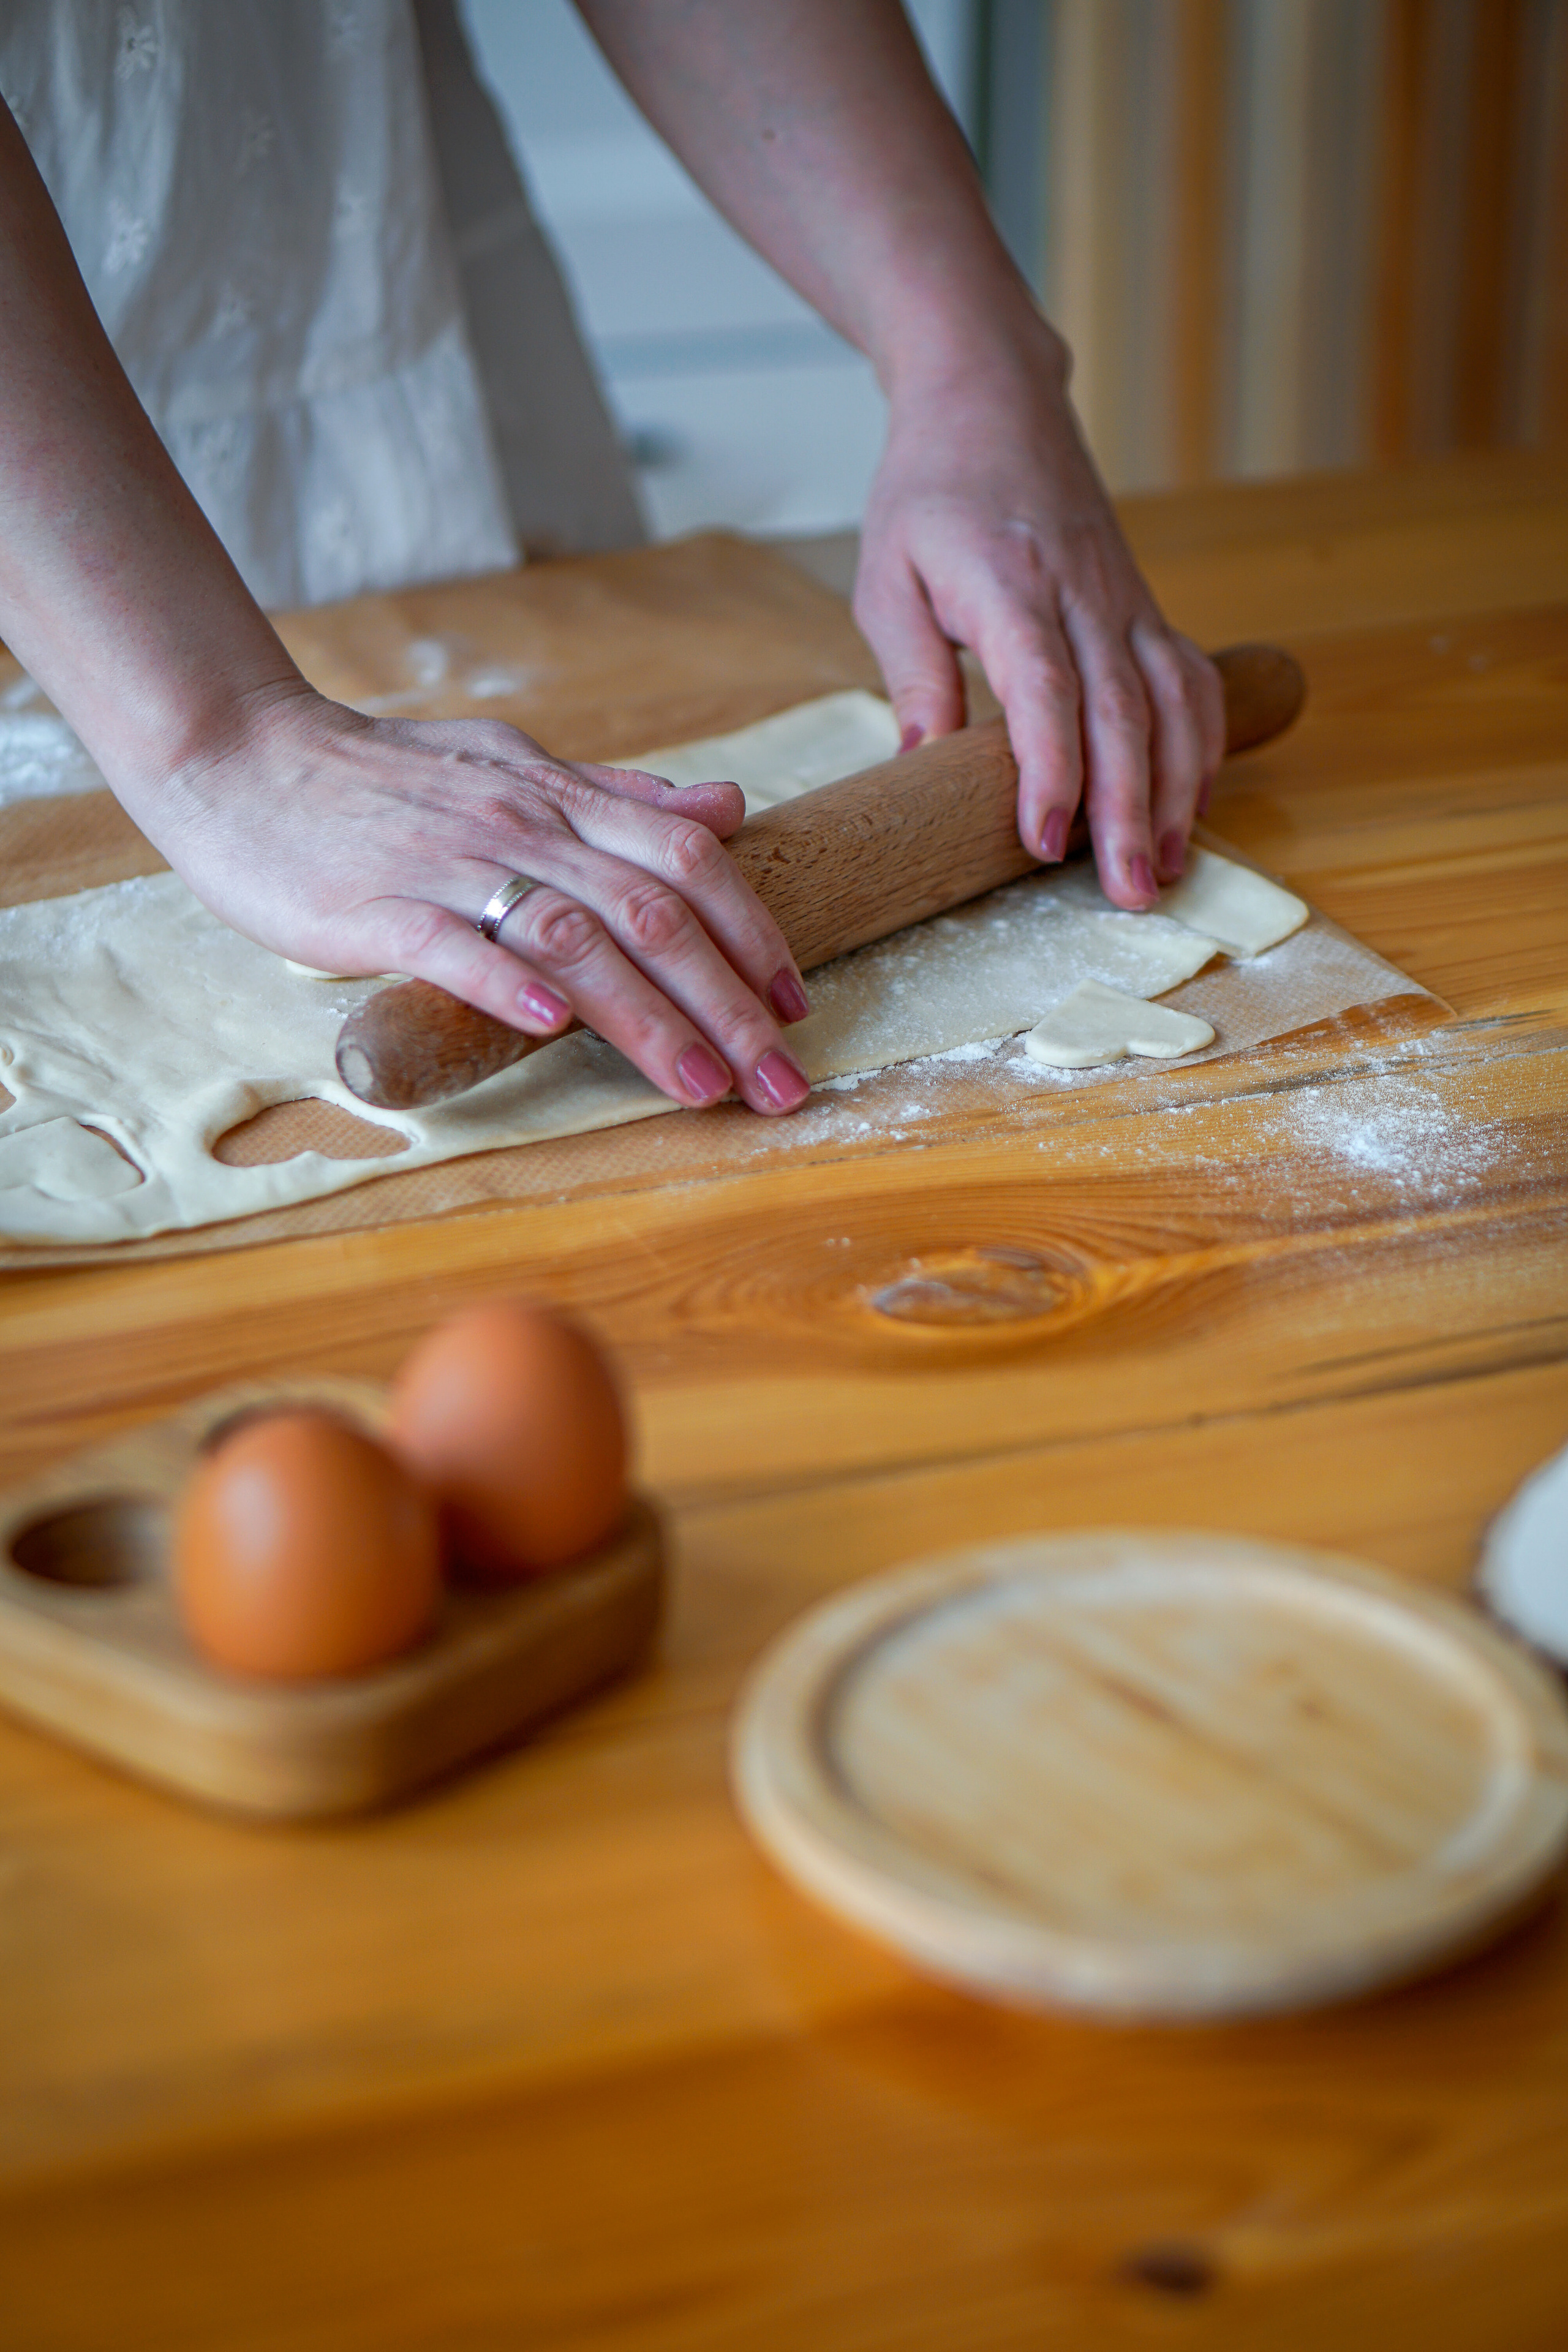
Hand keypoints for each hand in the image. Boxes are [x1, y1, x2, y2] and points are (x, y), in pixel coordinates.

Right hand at [144, 685, 814, 1114]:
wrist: (241, 755)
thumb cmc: (382, 777)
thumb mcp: (515, 766)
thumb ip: (619, 797)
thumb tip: (727, 808)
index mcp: (559, 797)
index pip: (687, 857)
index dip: (751, 931)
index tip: (796, 1005)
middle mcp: (522, 825)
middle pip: (651, 911)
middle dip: (729, 1003)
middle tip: (780, 1082)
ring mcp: (450, 864)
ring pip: (573, 937)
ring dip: (647, 1017)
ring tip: (703, 1086)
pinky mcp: (375, 905)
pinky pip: (452, 944)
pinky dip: (507, 983)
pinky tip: (552, 1026)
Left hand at [853, 324, 1225, 910]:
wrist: (992, 398)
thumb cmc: (930, 491)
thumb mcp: (887, 577)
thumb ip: (911, 670)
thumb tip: (919, 763)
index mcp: (1011, 585)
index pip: (1043, 689)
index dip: (1049, 770)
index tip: (1042, 842)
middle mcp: (1083, 594)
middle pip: (1122, 713)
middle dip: (1130, 811)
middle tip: (1128, 893)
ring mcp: (1124, 600)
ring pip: (1172, 703)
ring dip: (1177, 792)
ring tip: (1167, 869)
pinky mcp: (1143, 606)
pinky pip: (1190, 680)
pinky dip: (1201, 745)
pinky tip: (1192, 804)